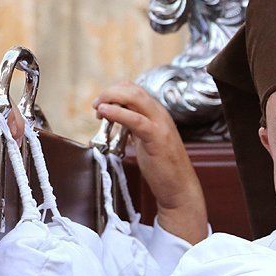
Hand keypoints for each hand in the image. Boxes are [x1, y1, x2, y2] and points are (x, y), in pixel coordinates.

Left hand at [94, 81, 206, 243]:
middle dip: (110, 92)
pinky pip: (135, 119)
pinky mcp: (157, 137)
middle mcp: (160, 114)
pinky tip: (105, 113)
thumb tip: (116, 119)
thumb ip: (134, 127)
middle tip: (96, 105)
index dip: (115, 92)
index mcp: (157, 113)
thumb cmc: (162, 167)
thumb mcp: (145, 140)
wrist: (179, 186)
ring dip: (111, 98)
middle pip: (133, 89)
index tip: (101, 105)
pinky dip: (117, 113)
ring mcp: (160, 124)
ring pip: (135, 97)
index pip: (134, 90)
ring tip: (98, 108)